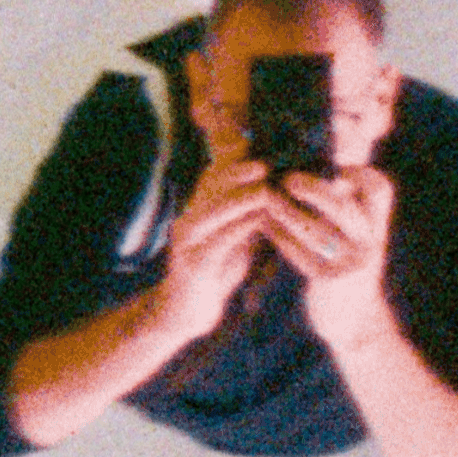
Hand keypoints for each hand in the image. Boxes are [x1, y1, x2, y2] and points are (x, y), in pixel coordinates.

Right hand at [152, 157, 276, 340]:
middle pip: (209, 188)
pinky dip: (238, 229)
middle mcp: (188, 221)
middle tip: (264, 163)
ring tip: (265, 188)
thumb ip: (246, 213)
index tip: (257, 144)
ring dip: (239, 198)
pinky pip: (216, 243)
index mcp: (197, 211)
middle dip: (236, 172)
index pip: (212, 177)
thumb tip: (272, 188)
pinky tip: (257, 221)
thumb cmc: (215, 271)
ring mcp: (187, 243)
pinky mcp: (193, 267)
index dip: (232, 160)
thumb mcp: (232, 237)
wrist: (186, 312)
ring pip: (211, 213)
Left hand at [267, 165, 397, 353]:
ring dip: (288, 212)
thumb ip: (348, 209)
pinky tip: (266, 226)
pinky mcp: (329, 282)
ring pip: (316, 231)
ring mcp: (350, 264)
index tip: (338, 168)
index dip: (361, 173)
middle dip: (313, 189)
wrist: (356, 321)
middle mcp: (370, 243)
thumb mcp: (359, 238)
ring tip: (268, 200)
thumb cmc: (350, 267)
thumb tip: (322, 169)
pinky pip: (301, 255)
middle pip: (342, 208)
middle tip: (288, 179)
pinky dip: (281, 237)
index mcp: (378, 226)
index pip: (379, 190)